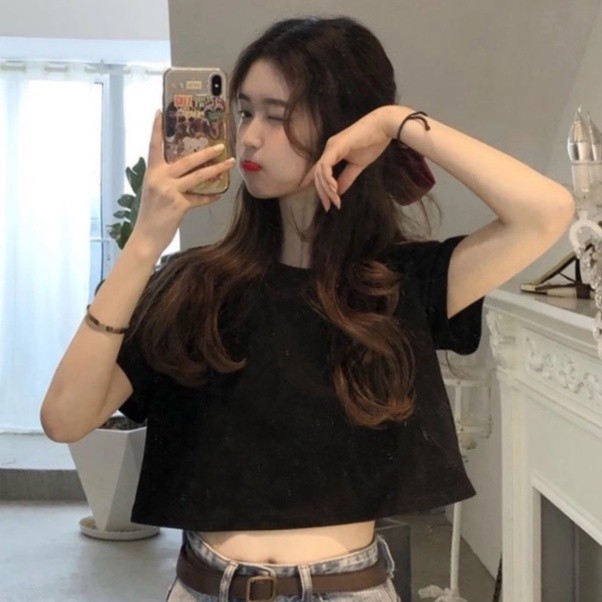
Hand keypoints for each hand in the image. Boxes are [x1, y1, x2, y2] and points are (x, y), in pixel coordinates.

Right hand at [128, 111, 235, 255]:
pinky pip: (199, 198)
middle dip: (206, 152)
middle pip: (187, 160)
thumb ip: (166, 178)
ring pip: (198, 176)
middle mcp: (160, 178)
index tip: (160, 111)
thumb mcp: (153, 191)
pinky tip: (218, 194)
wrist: (146, 236)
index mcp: (152, 172)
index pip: (154, 146)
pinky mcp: (179, 205)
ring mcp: (169, 191)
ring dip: (216, 170)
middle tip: (220, 145)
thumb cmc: (150, 213)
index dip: (156, 129)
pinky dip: (210, 196)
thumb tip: (183, 170)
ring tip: (229, 163)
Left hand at [301, 107, 392, 211]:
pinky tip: (334, 189)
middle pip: (318, 174)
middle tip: (329, 207)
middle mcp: (329, 149)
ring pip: (320, 172)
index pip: (319, 170)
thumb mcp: (358, 166)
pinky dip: (328, 179)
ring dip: (327, 189)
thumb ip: (347, 178)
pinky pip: (326, 165)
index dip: (314, 184)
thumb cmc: (373, 142)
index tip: (317, 200)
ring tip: (335, 202)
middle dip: (322, 193)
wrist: (384, 127)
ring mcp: (331, 147)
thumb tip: (338, 192)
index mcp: (333, 152)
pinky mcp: (336, 146)